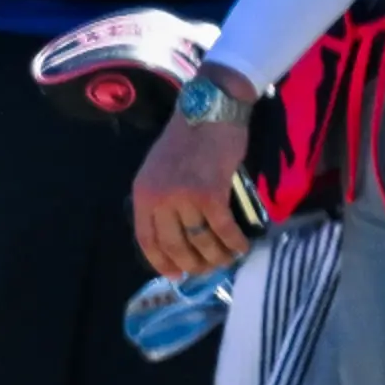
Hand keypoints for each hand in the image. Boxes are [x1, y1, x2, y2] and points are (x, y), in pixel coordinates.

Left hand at [132, 103, 258, 282]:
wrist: (208, 110)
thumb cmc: (186, 140)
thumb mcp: (159, 170)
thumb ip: (161, 200)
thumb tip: (175, 236)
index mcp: (142, 193)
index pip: (146, 239)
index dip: (161, 262)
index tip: (175, 275)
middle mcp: (159, 198)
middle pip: (174, 246)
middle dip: (192, 265)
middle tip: (208, 270)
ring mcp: (184, 196)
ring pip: (200, 241)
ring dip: (217, 257)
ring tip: (227, 259)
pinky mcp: (210, 193)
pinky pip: (223, 229)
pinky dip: (234, 243)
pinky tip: (242, 246)